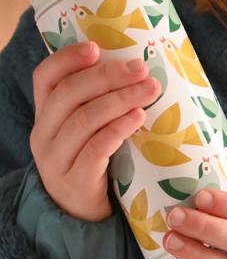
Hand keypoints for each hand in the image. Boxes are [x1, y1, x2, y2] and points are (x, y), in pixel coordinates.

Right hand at [29, 41, 160, 221]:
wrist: (80, 210)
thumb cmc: (91, 158)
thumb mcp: (86, 128)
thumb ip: (96, 102)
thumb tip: (135, 69)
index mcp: (45, 114)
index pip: (45, 77)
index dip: (68, 59)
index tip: (97, 48)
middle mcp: (43, 133)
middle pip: (70, 94)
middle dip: (108, 77)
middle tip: (141, 69)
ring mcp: (56, 159)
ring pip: (84, 119)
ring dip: (121, 100)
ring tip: (150, 89)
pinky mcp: (75, 181)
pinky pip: (96, 149)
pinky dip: (119, 129)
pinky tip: (139, 117)